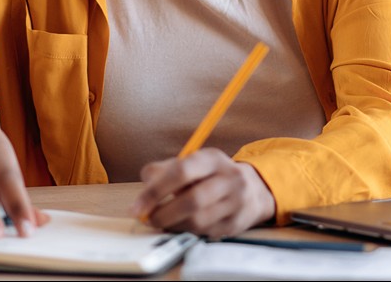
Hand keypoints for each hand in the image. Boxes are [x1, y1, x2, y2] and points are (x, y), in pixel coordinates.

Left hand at [130, 148, 275, 237]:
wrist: (254, 189)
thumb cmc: (212, 175)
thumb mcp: (193, 162)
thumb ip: (166, 169)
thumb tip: (146, 181)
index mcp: (212, 158)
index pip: (182, 171)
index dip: (156, 190)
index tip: (137, 206)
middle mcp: (228, 178)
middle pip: (192, 200)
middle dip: (164, 213)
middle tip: (148, 219)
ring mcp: (236, 202)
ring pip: (198, 221)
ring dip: (174, 225)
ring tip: (162, 222)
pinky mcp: (236, 223)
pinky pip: (205, 233)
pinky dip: (187, 232)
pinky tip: (179, 226)